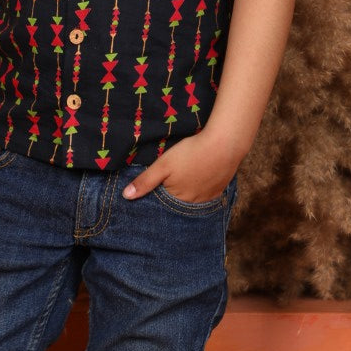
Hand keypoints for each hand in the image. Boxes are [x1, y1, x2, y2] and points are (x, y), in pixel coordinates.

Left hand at [122, 130, 241, 203]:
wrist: (225, 144)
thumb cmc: (191, 153)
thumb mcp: (164, 164)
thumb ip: (145, 181)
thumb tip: (125, 197)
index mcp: (178, 200)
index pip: (163, 205)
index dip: (158, 195)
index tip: (156, 185)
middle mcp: (194, 205)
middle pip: (178, 203)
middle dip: (173, 196)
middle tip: (172, 179)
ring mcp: (209, 199)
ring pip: (193, 200)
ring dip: (187, 193)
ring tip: (185, 179)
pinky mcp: (219, 190)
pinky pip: (206, 195)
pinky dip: (201, 190)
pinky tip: (199, 179)